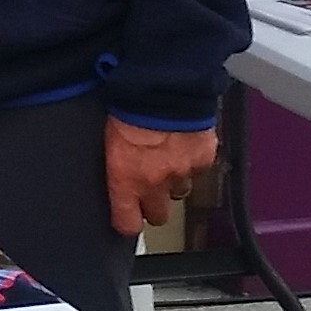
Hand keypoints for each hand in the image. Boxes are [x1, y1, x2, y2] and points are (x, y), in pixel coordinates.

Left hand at [105, 115, 223, 235]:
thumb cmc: (128, 104)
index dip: (128, 221)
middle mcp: (155, 184)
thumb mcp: (108, 136)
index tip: (128, 217)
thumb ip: (116, 161)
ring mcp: (182, 173)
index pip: (128, 224)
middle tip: (150, 187)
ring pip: (180, 191)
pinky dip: (194, 159)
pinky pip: (199, 168)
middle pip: (159, 215)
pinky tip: (186, 142)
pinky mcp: (203, 158)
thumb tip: (117, 166)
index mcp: (126, 180)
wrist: (163, 87)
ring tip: (168, 159)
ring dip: (174, 180)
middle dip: (154, 205)